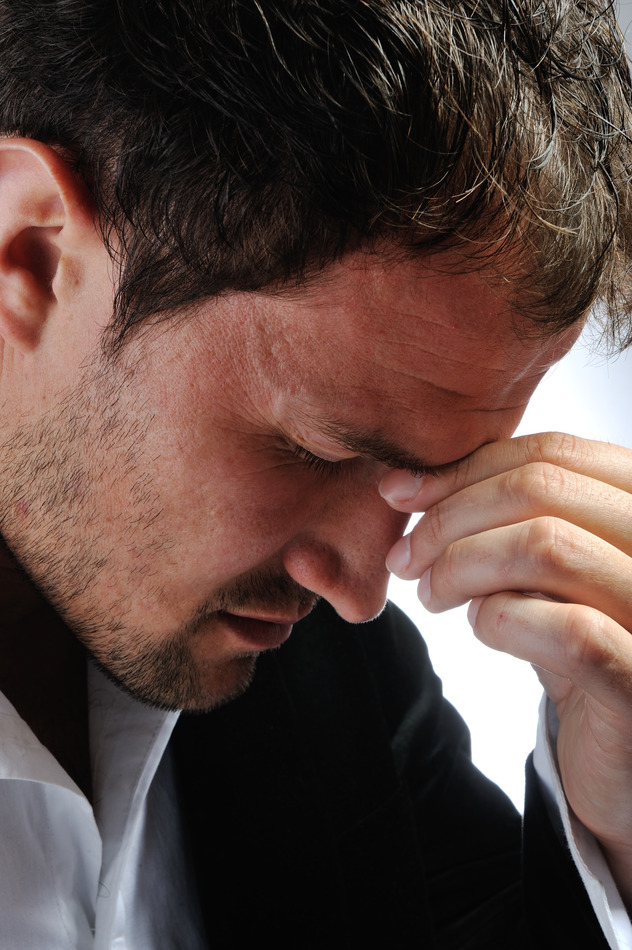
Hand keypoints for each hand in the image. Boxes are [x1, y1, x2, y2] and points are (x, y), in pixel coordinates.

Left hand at [380, 432, 631, 903]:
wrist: (625, 754)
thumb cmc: (585, 645)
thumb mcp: (546, 570)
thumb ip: (501, 521)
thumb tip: (405, 485)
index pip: (554, 454)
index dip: (466, 469)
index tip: (401, 495)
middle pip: (542, 489)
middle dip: (450, 517)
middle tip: (405, 557)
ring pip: (546, 547)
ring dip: (461, 566)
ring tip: (432, 594)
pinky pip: (569, 630)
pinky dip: (501, 620)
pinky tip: (483, 627)